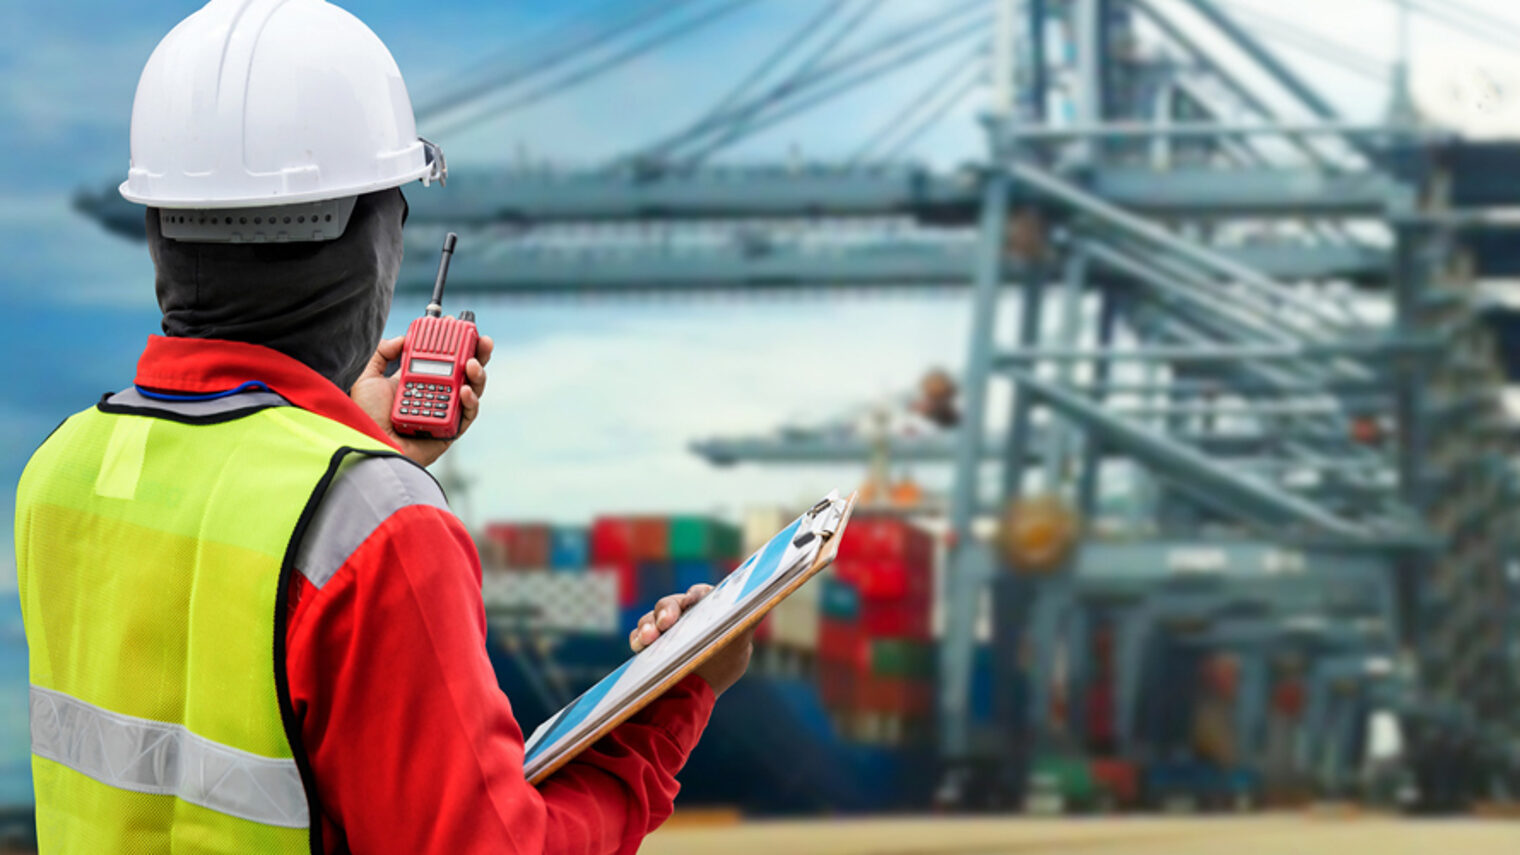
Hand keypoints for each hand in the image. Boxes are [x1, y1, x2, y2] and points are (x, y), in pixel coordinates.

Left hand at [350, 334, 493, 467]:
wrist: (370, 442)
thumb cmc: (366, 417)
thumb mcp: (367, 378)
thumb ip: (382, 353)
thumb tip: (403, 338)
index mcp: (420, 380)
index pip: (444, 358)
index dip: (456, 343)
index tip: (461, 327)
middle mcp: (437, 394)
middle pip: (465, 371)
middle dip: (478, 354)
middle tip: (483, 340)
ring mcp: (446, 411)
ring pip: (473, 390)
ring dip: (478, 374)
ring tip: (473, 365)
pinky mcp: (452, 430)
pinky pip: (468, 414)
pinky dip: (471, 401)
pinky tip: (466, 391)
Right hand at [629, 584, 753, 696]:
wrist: (685, 708)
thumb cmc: (717, 673)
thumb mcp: (739, 643)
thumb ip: (751, 616)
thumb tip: (772, 592)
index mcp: (708, 616)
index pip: (703, 595)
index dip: (697, 593)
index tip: (693, 599)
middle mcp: (685, 622)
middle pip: (673, 604)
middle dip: (667, 610)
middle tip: (666, 623)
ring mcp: (665, 635)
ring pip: (653, 617)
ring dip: (649, 624)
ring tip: (647, 639)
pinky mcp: (648, 648)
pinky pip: (639, 635)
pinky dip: (638, 638)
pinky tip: (640, 645)